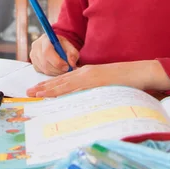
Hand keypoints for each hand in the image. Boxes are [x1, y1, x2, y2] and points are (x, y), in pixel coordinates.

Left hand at [26, 60, 169, 97]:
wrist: (140, 72)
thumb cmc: (124, 80)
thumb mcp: (104, 83)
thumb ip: (92, 87)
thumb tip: (82, 96)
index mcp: (86, 73)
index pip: (64, 80)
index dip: (49, 84)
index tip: (37, 89)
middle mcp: (85, 73)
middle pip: (60, 81)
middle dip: (43, 87)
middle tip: (29, 92)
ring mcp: (90, 76)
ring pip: (65, 83)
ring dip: (49, 89)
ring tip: (36, 93)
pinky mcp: (96, 81)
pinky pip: (77, 88)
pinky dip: (65, 91)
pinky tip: (55, 95)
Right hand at [29, 33, 78, 75]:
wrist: (54, 45)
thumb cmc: (62, 45)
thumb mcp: (70, 46)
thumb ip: (73, 54)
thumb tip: (72, 64)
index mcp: (45, 39)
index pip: (47, 52)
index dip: (57, 62)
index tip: (67, 67)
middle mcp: (36, 46)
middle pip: (45, 62)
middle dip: (58, 69)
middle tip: (67, 70)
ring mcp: (33, 55)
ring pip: (44, 68)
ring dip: (56, 72)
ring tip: (63, 69)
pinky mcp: (34, 63)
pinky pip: (42, 71)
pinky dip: (51, 73)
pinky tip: (56, 69)